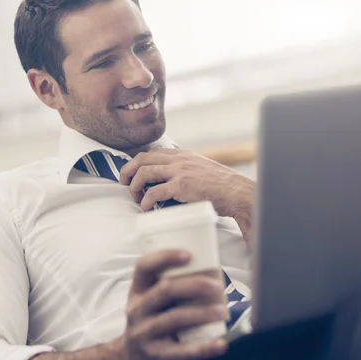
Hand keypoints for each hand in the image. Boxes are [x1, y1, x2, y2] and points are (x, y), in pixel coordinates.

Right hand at [118, 250, 228, 359]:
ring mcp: (144, 332)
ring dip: (203, 313)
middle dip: (195, 285)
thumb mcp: (151, 297)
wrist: (133, 354)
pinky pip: (181, 351)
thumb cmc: (153, 316)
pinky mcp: (156, 353)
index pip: (143, 266)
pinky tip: (220, 344)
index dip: (164, 257)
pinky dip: (204, 348)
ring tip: (223, 311)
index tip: (188, 254)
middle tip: (217, 286)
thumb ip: (172, 282)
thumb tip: (211, 265)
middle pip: (165, 290)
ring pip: (175, 318)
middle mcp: (137, 308)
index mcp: (138, 289)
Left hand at [119, 149, 253, 217]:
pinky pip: (153, 192)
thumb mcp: (202, 170)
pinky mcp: (181, 186)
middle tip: (123, 184)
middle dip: (127, 171)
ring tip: (135, 198)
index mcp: (183, 155)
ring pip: (144, 172)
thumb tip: (173, 182)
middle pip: (142, 159)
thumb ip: (187, 171)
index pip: (152, 152)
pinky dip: (145, 200)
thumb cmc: (222, 186)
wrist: (237, 192)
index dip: (138, 162)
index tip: (132, 173)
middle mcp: (179, 159)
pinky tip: (146, 207)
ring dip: (133, 186)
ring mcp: (179, 171)